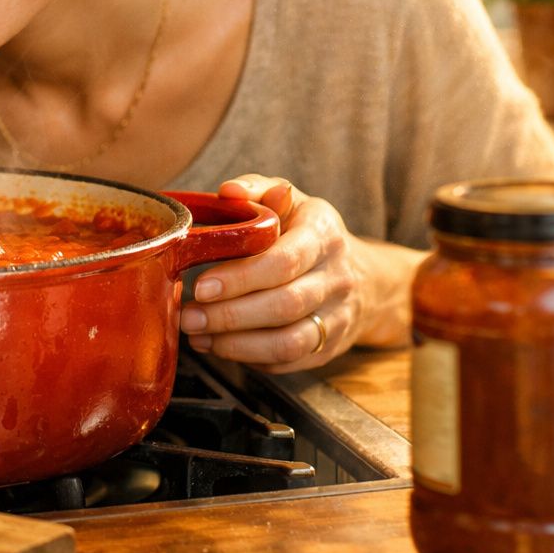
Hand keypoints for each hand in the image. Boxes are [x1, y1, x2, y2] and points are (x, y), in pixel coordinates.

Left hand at [179, 174, 368, 371]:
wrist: (363, 277)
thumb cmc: (307, 233)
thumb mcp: (289, 202)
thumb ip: (257, 191)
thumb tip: (229, 191)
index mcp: (323, 234)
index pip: (284, 260)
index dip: (240, 277)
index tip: (202, 286)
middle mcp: (336, 277)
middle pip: (284, 305)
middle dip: (230, 315)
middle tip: (190, 316)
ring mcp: (337, 316)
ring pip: (288, 342)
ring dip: (236, 344)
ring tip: (198, 335)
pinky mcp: (329, 347)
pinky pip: (288, 361)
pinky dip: (249, 357)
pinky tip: (218, 346)